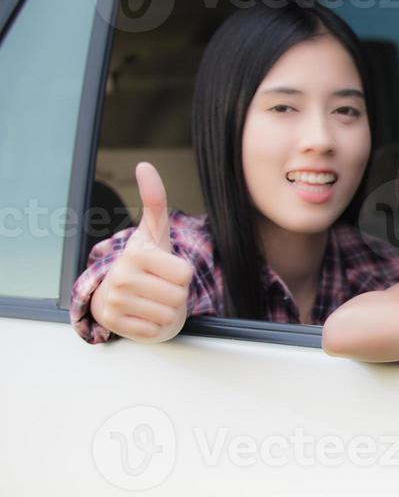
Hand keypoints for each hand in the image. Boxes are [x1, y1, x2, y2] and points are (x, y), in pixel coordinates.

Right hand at [90, 162, 193, 342]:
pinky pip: (155, 331)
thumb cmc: (144, 262)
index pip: (185, 274)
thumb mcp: (153, 232)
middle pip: (179, 295)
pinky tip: (143, 314)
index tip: (165, 270)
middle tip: (159, 286)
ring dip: (166, 311)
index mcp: (135, 254)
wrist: (119, 294)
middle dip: (175, 293)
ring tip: (152, 299)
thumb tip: (145, 165)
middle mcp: (121, 278)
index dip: (182, 275)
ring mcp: (115, 304)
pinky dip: (155, 326)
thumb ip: (154, 200)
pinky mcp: (115, 326)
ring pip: (169, 315)